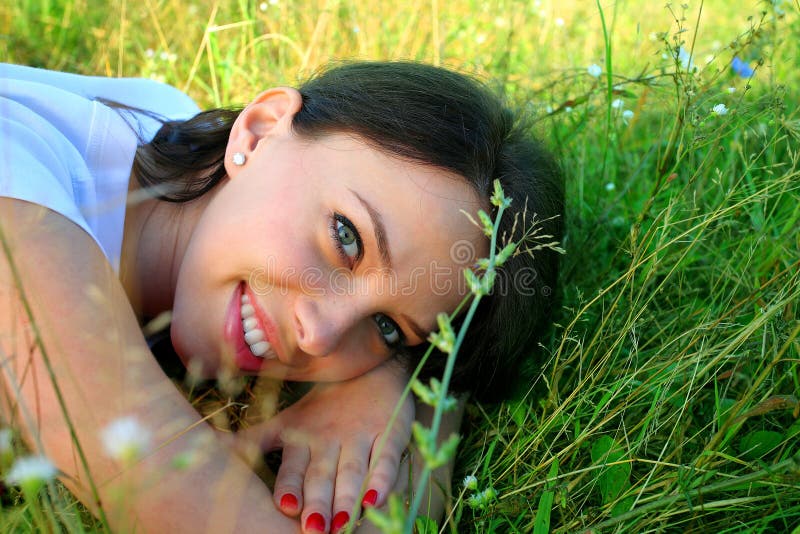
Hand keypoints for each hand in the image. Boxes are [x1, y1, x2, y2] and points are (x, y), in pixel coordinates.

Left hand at [235, 362, 413, 533]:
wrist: (371, 368)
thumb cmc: (323, 407)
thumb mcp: (286, 423)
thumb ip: (251, 441)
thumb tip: (207, 443)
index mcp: (302, 439)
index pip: (294, 467)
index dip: (290, 486)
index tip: (286, 507)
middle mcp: (329, 440)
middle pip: (323, 474)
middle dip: (318, 501)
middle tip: (313, 528)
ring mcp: (360, 437)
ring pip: (353, 470)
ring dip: (348, 496)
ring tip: (344, 522)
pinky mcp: (389, 434)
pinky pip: (386, 459)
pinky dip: (383, 479)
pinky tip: (377, 499)